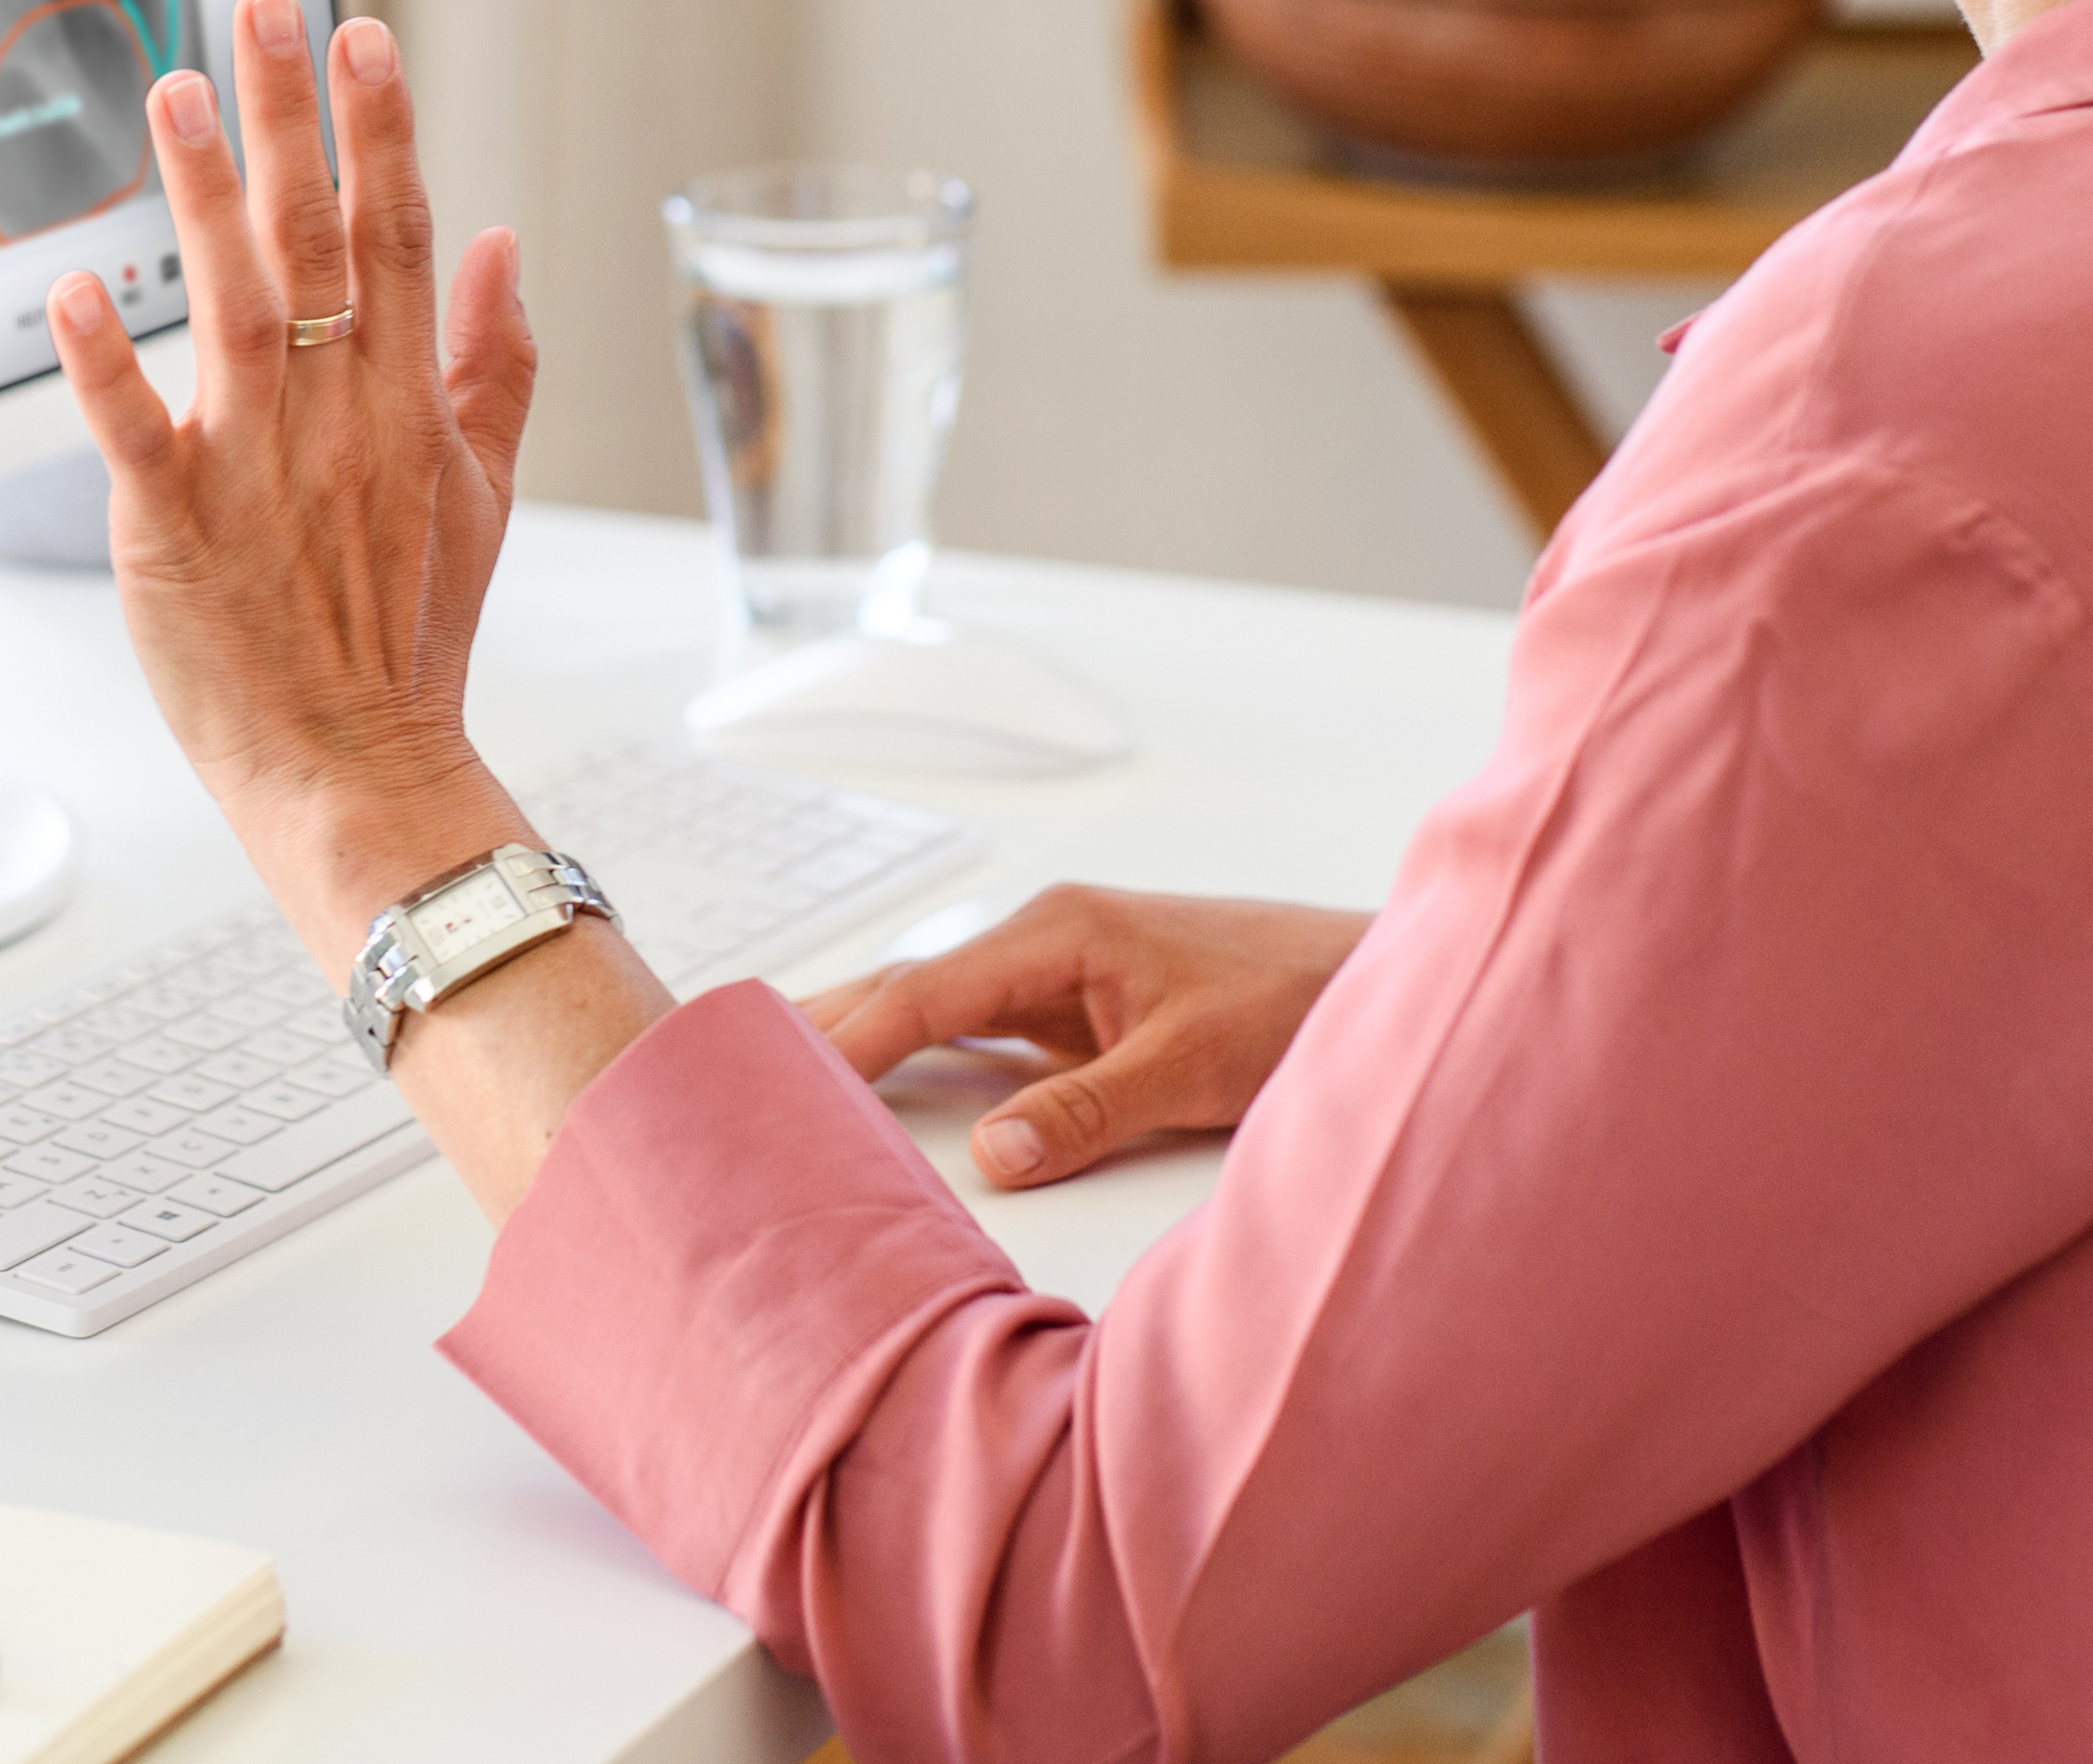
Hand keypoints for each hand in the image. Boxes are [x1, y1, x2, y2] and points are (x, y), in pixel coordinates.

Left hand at [45, 0, 542, 940]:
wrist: (360, 769)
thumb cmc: (410, 634)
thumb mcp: (485, 491)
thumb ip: (497, 361)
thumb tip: (501, 241)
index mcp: (407, 400)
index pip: (401, 235)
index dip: (383, 128)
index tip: (363, 34)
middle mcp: (337, 416)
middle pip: (320, 238)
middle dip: (293, 115)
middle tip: (265, 6)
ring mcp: (256, 468)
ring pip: (233, 304)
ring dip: (202, 197)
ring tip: (175, 93)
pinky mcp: (175, 528)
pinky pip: (134, 429)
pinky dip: (105, 360)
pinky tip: (73, 285)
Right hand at [800, 886, 1368, 1188]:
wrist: (1370, 977)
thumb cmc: (1297, 999)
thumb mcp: (1194, 1067)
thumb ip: (1088, 1111)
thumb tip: (994, 1157)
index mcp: (1057, 933)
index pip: (922, 994)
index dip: (846, 1041)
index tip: (778, 1079)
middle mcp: (1044, 942)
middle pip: (906, 988)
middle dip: (820, 1025)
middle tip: (722, 1065)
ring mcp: (1059, 975)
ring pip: (933, 1008)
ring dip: (861, 1037)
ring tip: (771, 1072)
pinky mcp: (1080, 1010)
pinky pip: (975, 1033)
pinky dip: (918, 1056)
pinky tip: (880, 1082)